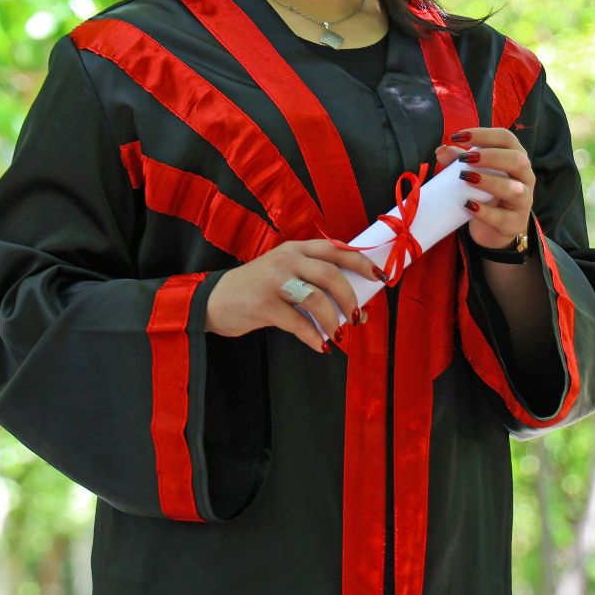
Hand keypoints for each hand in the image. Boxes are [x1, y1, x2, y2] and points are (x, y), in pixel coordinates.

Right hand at [206, 239, 383, 352]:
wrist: (213, 300)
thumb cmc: (256, 289)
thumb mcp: (284, 274)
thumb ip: (314, 284)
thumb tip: (357, 309)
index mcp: (296, 249)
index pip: (336, 249)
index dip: (361, 262)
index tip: (380, 277)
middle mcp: (287, 260)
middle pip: (330, 273)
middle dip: (349, 297)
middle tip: (357, 316)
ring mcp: (274, 281)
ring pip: (316, 298)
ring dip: (333, 320)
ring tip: (337, 334)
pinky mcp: (263, 305)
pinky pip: (297, 323)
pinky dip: (313, 337)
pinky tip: (320, 346)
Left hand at [435, 128, 534, 252]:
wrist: (494, 229)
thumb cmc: (485, 194)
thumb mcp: (473, 173)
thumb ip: (458, 160)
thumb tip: (441, 150)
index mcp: (516, 158)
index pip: (506, 138)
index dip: (483, 134)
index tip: (458, 137)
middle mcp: (525, 177)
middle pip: (517, 160)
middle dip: (490, 156)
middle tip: (465, 158)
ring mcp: (524, 201)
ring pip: (515, 189)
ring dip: (490, 182)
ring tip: (466, 178)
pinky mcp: (515, 223)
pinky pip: (502, 218)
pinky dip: (485, 212)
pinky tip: (469, 206)